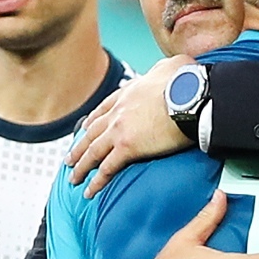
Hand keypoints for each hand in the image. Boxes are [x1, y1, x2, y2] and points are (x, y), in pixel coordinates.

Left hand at [67, 54, 196, 197]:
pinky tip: (89, 191)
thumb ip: (165, 68)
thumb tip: (174, 67)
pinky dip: (96, 181)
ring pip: (93, 152)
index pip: (104, 109)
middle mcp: (118, 112)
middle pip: (92, 132)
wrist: (188, 96)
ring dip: (81, 166)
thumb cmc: (185, 82)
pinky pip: (106, 168)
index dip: (92, 120)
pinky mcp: (127, 148)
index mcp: (127, 94)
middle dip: (79, 147)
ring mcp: (119, 130)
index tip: (85, 128)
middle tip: (70, 159)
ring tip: (74, 178)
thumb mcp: (171, 67)